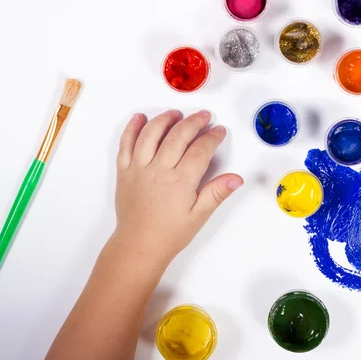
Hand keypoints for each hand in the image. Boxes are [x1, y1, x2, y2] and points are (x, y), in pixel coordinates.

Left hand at [112, 109, 242, 268]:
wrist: (139, 245)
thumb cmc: (170, 233)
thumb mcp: (199, 216)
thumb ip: (216, 193)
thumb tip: (236, 178)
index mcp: (180, 182)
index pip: (200, 150)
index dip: (212, 137)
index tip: (219, 131)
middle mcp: (159, 170)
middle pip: (177, 136)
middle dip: (193, 122)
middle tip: (204, 116)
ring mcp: (139, 169)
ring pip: (151, 134)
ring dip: (164, 120)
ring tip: (176, 114)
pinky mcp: (124, 171)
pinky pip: (125, 144)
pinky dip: (132, 128)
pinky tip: (140, 118)